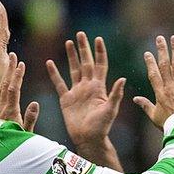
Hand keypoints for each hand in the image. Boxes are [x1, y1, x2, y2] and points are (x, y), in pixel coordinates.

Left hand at [0, 52, 39, 131]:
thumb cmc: (14, 148)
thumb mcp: (26, 135)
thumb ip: (30, 120)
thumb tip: (35, 103)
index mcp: (10, 113)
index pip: (13, 90)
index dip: (17, 77)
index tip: (21, 64)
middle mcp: (2, 110)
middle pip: (5, 85)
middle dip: (10, 70)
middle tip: (13, 55)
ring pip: (2, 89)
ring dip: (7, 75)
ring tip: (10, 63)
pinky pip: (1, 95)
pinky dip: (5, 84)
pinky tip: (7, 81)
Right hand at [46, 32, 125, 146]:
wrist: (88, 139)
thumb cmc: (102, 126)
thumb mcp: (111, 109)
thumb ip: (115, 94)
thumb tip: (123, 78)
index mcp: (99, 87)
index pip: (100, 65)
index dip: (99, 52)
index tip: (98, 38)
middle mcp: (88, 86)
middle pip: (86, 63)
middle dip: (84, 49)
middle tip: (80, 34)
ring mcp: (77, 92)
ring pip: (73, 69)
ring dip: (71, 56)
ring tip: (68, 42)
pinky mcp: (66, 99)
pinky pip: (59, 83)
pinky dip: (54, 73)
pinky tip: (50, 62)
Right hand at [135, 35, 173, 128]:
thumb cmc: (169, 125)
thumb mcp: (154, 116)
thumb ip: (145, 105)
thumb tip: (134, 99)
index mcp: (159, 93)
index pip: (153, 74)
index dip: (150, 62)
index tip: (148, 52)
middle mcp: (169, 86)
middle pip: (164, 65)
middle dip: (162, 50)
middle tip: (160, 38)